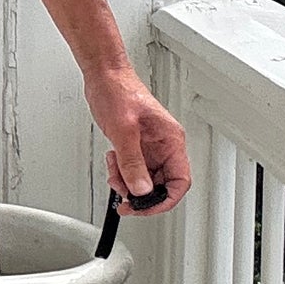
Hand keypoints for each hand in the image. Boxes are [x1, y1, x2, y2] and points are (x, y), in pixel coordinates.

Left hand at [83, 65, 190, 217]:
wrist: (104, 77)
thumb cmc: (119, 91)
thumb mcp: (124, 130)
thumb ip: (132, 162)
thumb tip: (141, 189)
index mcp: (170, 140)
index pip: (180, 181)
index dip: (165, 199)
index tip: (147, 207)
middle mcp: (163, 145)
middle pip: (162, 184)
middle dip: (142, 194)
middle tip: (125, 198)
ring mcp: (150, 147)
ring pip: (146, 179)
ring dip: (128, 183)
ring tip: (115, 173)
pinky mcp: (136, 146)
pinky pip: (133, 170)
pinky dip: (122, 173)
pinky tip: (113, 163)